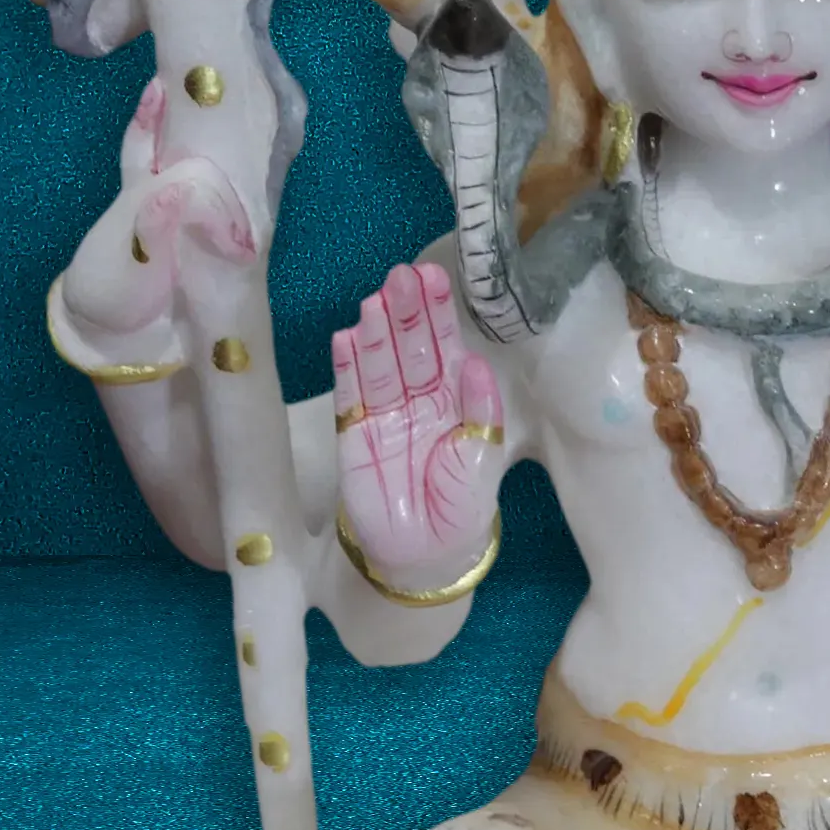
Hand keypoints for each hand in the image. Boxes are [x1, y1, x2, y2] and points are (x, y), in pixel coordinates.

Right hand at [333, 261, 502, 579]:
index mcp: (452, 395)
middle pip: (409, 345)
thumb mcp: (483, 457)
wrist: (426, 555)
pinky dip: (347, 369)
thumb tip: (477, 362)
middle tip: (402, 275)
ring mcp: (383, 413)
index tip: (433, 275)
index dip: (438, 311)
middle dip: (406, 310)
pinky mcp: (353, 436)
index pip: (444, 344)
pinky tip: (346, 339)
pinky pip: (350, 397)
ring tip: (375, 301)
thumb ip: (482, 411)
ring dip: (376, 332)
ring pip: (379, 364)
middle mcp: (416, 396)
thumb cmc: (461, 504)